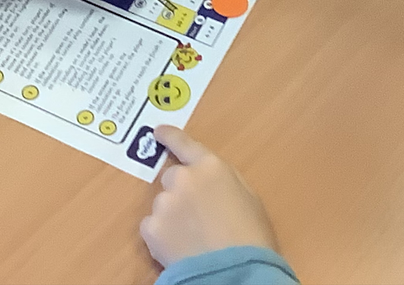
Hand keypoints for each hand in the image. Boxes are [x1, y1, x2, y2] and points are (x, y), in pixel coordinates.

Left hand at [140, 127, 277, 268]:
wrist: (236, 273)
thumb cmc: (252, 237)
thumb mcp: (249, 198)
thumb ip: (225, 181)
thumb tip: (210, 181)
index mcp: (211, 167)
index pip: (184, 144)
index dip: (169, 137)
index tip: (157, 131)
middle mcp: (183, 178)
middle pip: (172, 178)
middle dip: (181, 192)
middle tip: (196, 217)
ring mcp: (165, 203)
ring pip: (163, 204)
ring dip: (172, 216)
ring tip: (191, 238)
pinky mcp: (151, 228)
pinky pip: (152, 227)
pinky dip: (161, 236)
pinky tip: (179, 248)